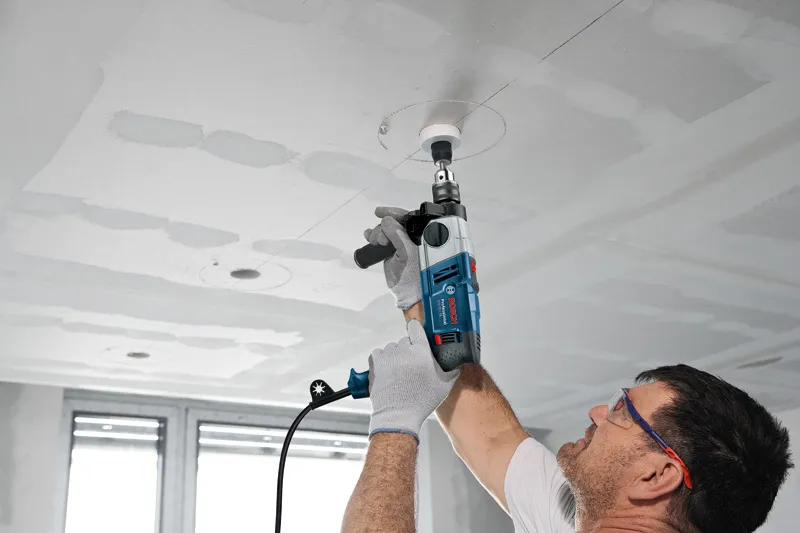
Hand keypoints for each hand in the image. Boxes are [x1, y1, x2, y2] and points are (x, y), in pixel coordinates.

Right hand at [363, 207, 420, 309]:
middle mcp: (412, 238)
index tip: (379, 212)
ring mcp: (402, 245)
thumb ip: (398, 236)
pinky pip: (383, 240)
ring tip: (375, 242)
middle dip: (383, 227)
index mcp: (421, 236)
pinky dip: (375, 237)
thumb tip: (387, 221)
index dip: (393, 213)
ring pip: (387, 231)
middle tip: (380, 240)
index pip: (407, 218)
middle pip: (394, 223)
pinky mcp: (394, 251)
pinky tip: (369, 237)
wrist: (408, 296)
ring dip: (377, 233)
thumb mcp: (406, 254)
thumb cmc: (414, 279)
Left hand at [368, 320, 459, 439]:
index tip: (416, 333)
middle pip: (405, 341)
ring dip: (395, 355)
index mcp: (422, 351)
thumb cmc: (422, 401)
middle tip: (411, 365)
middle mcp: (404, 349)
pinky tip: (387, 371)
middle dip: (408, 350)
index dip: (416, 330)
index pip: (416, 328)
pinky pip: (378, 353)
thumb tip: (457, 367)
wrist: (398, 414)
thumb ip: (452, 372)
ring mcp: (389, 355)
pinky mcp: (376, 362)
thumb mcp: (444, 387)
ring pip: (392, 347)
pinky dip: (382, 359)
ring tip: (399, 371)